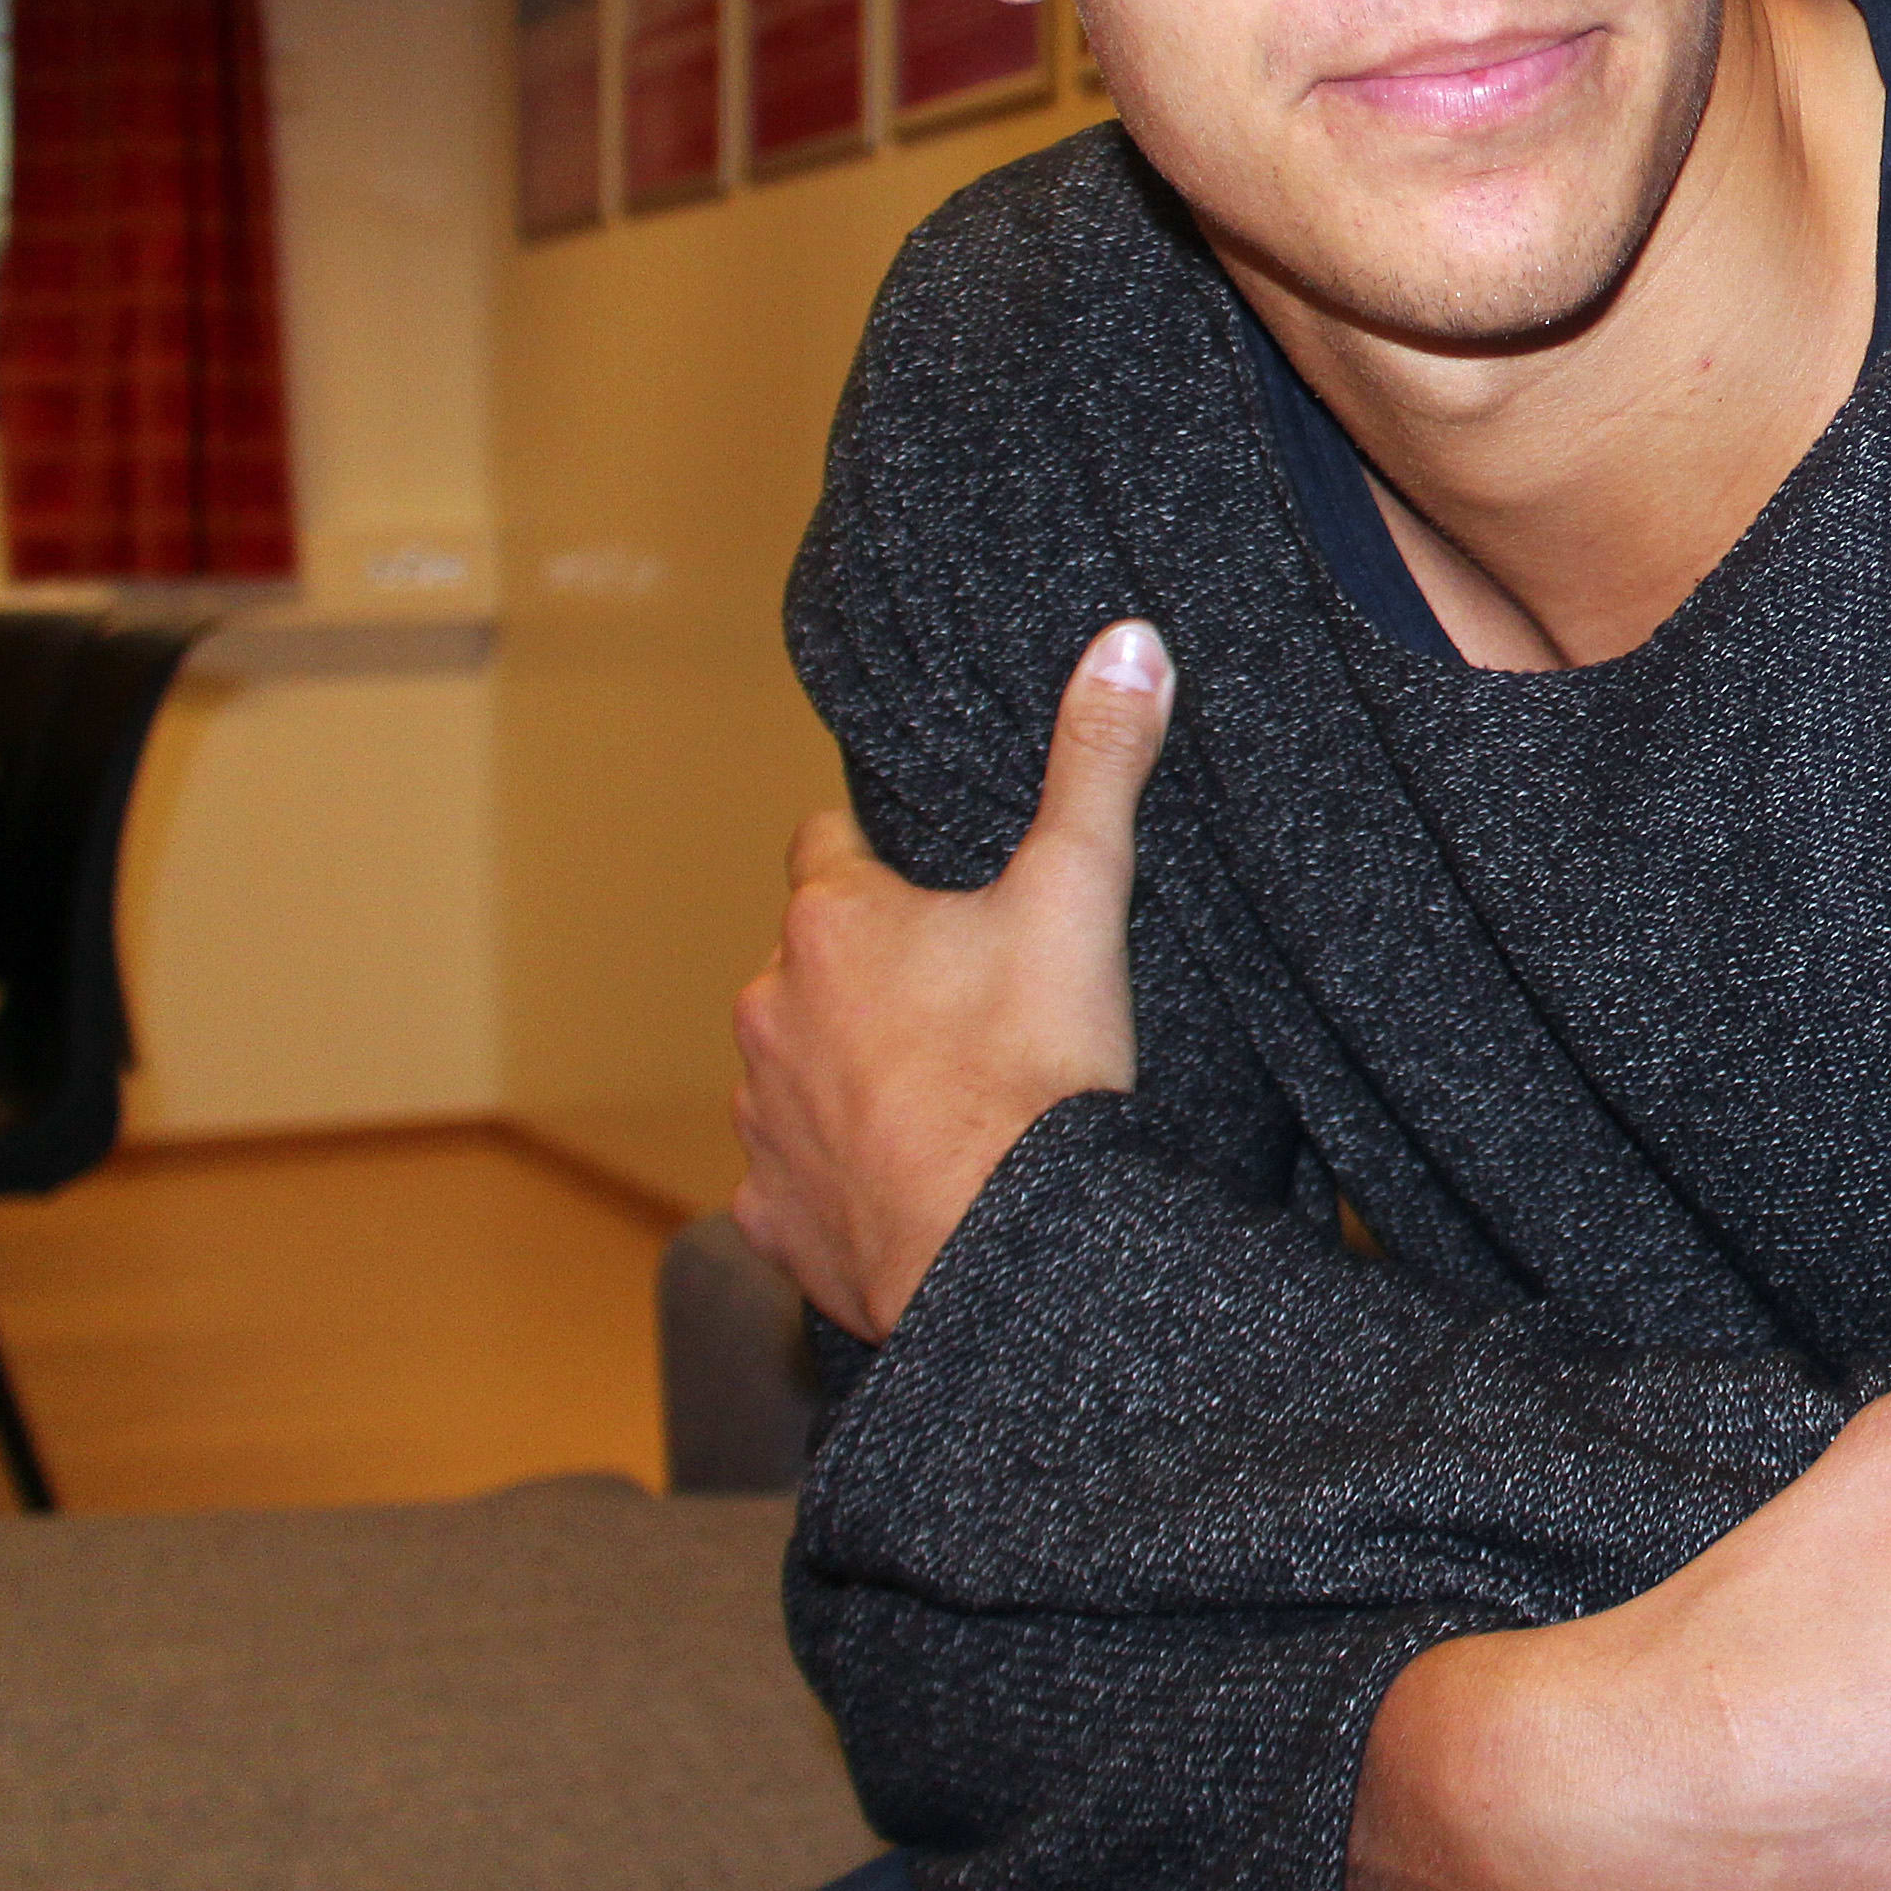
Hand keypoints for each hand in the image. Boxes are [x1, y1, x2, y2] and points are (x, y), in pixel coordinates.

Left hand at [730, 620, 1164, 1339]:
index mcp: (834, 924)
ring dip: (844, 1071)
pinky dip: (835, 1175)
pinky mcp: (772, 1214)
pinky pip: (792, 1179)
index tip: (924, 874)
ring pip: (792, 1068)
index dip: (873, 851)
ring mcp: (761, 1119)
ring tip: (939, 1094)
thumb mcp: (1082, 894)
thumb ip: (1099, 764)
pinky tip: (906, 1183)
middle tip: (960, 994)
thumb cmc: (1034, 1068)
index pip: (823, 846)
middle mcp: (770, 1011)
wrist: (1005, 1249)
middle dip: (865, 972)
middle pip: (808, 963)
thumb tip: (1128, 641)